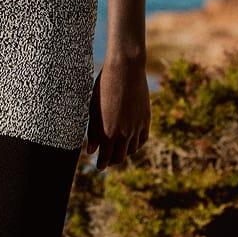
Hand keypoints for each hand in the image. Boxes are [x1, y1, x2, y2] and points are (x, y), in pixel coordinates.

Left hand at [84, 55, 149, 170]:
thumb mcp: (94, 110)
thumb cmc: (104, 87)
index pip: (105, 157)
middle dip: (112, 161)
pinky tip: (131, 142)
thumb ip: (93, 132)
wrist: (125, 70)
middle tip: (107, 161)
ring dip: (124, 153)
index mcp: (107, 132)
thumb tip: (91, 150)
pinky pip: (142, 139)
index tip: (99, 166)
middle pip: (119, 157)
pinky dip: (136, 144)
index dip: (102, 164)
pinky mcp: (146, 120)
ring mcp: (136, 127)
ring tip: (118, 150)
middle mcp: (123, 133)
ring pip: (132, 150)